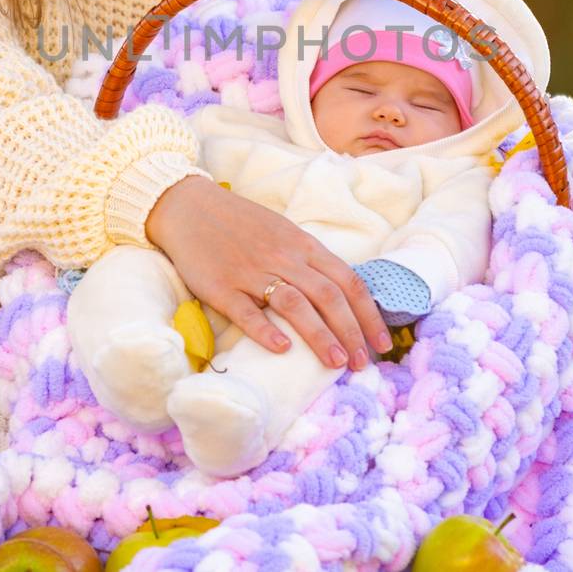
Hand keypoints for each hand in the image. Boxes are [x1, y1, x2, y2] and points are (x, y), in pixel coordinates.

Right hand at [146, 176, 392, 369]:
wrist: (190, 208)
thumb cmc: (242, 225)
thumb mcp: (285, 234)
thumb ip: (311, 261)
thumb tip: (344, 297)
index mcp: (303, 245)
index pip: (347, 281)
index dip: (369, 314)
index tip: (382, 343)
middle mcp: (284, 258)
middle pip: (328, 296)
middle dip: (351, 332)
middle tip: (362, 364)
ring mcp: (252, 272)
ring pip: (294, 305)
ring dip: (319, 335)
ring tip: (336, 363)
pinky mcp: (222, 287)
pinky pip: (246, 311)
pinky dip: (265, 331)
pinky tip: (282, 349)